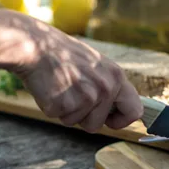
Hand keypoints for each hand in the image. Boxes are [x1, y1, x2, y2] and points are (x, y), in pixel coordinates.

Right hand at [13, 20, 142, 131]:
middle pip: (98, 124)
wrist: (34, 44)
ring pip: (78, 123)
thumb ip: (108, 85)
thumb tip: (118, 109)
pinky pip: (60, 118)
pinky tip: (50, 88)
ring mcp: (86, 97)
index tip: (111, 121)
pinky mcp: (65, 104)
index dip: (122, 120)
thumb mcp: (95, 64)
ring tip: (61, 87)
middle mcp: (106, 88)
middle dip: (84, 117)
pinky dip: (52, 108)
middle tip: (71, 93)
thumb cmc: (62, 54)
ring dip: (67, 112)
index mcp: (117, 76)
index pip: (135, 110)